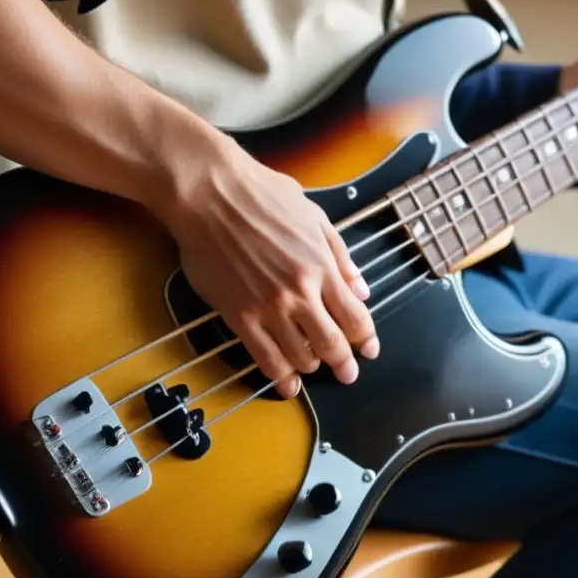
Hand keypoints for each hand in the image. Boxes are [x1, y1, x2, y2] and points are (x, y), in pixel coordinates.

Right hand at [158, 138, 378, 399]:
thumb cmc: (260, 194)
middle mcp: (300, 292)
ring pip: (301, 357)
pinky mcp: (239, 316)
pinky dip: (280, 377)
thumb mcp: (314, 216)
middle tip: (347, 373)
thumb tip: (362, 288)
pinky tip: (286, 384)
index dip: (366, 340)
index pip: (355, 317)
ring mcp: (269, 307)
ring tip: (312, 367)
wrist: (209, 192)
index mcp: (322, 267)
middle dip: (345, 364)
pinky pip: (265, 358)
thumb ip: (340, 255)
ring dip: (312, 367)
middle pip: (333, 344)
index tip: (369, 351)